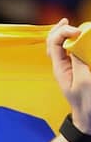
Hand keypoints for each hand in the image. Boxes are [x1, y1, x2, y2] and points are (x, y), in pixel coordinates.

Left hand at [48, 18, 90, 132]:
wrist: (88, 117)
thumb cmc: (86, 103)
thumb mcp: (84, 81)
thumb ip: (79, 62)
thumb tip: (75, 43)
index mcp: (59, 68)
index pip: (53, 43)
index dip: (63, 32)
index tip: (78, 32)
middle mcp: (61, 65)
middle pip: (53, 42)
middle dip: (61, 30)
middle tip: (73, 24)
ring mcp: (68, 66)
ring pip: (61, 45)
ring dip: (66, 34)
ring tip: (74, 27)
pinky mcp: (76, 68)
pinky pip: (70, 52)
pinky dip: (74, 42)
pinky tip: (79, 37)